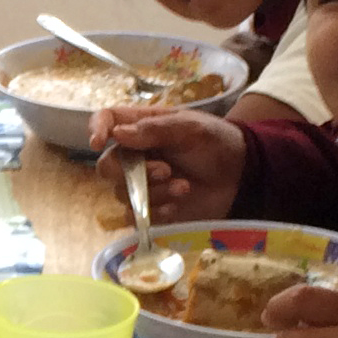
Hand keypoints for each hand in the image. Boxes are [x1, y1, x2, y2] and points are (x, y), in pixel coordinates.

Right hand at [90, 106, 244, 220]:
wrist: (241, 176)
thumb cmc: (216, 143)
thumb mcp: (191, 128)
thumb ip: (155, 129)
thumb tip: (118, 135)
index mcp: (141, 127)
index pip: (106, 121)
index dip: (96, 129)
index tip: (99, 143)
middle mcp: (135, 155)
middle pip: (107, 166)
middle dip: (132, 172)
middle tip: (166, 171)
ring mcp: (142, 184)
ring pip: (122, 194)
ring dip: (153, 193)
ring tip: (184, 187)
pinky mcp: (151, 209)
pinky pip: (135, 216)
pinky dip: (155, 212)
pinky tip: (178, 206)